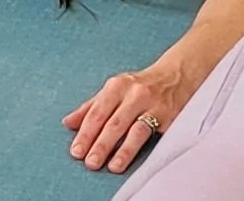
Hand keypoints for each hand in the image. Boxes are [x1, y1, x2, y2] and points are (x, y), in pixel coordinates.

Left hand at [63, 59, 190, 173]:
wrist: (175, 76)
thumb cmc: (140, 86)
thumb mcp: (114, 90)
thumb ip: (91, 107)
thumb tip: (68, 123)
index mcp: (116, 85)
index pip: (96, 112)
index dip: (85, 132)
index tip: (76, 150)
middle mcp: (132, 93)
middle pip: (111, 121)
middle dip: (98, 143)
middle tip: (88, 162)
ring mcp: (149, 104)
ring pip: (130, 128)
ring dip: (117, 149)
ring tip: (107, 165)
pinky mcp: (165, 115)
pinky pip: (147, 133)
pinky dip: (134, 148)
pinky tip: (126, 160)